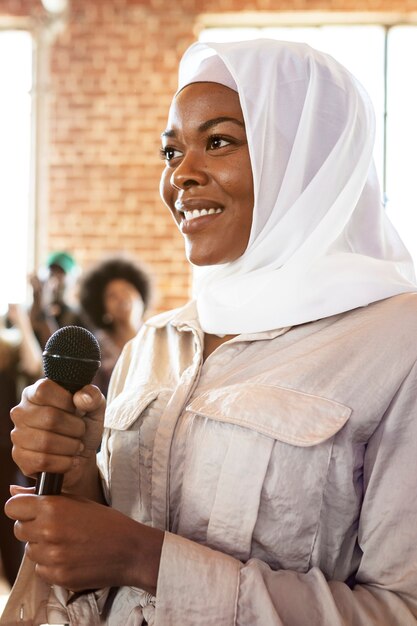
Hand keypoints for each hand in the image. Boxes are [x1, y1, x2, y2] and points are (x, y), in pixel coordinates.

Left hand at [5, 489, 162, 593]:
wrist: (129, 550)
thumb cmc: (106, 522)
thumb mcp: (78, 501)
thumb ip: (44, 496)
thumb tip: (13, 491)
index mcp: (53, 507)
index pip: (12, 507)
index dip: (21, 508)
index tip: (31, 510)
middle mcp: (48, 531)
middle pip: (18, 530)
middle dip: (32, 528)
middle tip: (53, 527)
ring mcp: (52, 556)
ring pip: (29, 551)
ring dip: (42, 547)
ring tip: (65, 542)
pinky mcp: (57, 576)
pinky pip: (41, 569)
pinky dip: (51, 565)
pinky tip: (69, 557)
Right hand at [10, 378, 105, 493]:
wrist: (80, 455)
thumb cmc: (83, 426)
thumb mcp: (94, 408)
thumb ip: (92, 396)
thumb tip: (82, 398)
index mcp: (35, 393)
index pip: (44, 390)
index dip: (66, 400)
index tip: (77, 409)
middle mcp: (21, 412)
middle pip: (49, 418)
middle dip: (75, 428)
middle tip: (81, 432)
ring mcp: (17, 435)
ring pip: (46, 442)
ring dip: (71, 447)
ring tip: (77, 446)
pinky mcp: (20, 457)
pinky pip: (43, 461)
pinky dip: (64, 462)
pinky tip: (70, 460)